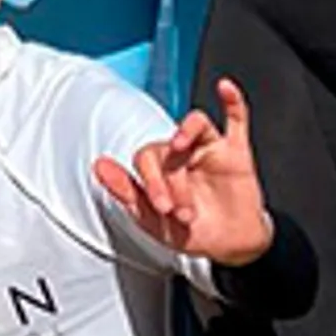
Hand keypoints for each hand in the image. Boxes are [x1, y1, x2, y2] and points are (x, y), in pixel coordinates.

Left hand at [93, 79, 276, 264]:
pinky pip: (236, 120)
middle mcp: (182, 153)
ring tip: (179, 144)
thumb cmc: (188, 231)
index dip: (151, 181)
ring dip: (187, 130)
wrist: (227, 247)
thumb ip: (126, 191)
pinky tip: (225, 88)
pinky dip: (232, 101)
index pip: (147, 157)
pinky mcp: (236, 152)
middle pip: (170, 147)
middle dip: (172, 181)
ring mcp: (209, 149)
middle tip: (179, 210)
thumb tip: (99, 165)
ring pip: (197, 124)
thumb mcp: (151, 219)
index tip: (162, 208)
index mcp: (159, 167)